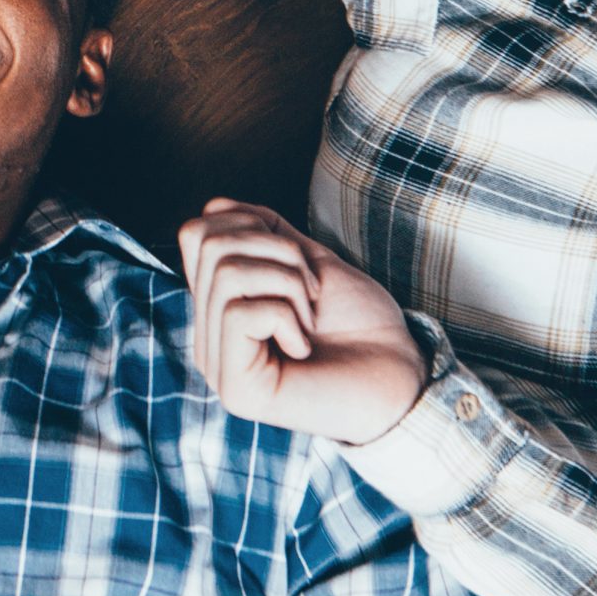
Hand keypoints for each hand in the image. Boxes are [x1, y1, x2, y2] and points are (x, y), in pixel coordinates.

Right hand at [178, 197, 427, 447]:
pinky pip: (237, 314)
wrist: (401, 375)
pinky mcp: (235, 390)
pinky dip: (284, 316)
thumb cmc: (362, 322)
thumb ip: (262, 233)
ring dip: (286, 283)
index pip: (195, 234)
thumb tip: (215, 205)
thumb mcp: (307, 261)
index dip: (249, 224)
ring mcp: (218, 365)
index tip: (296, 260)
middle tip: (312, 292)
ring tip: (310, 318)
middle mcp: (209, 336)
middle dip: (277, 250)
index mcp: (220, 306)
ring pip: (225, 275)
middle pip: (208, 245)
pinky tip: (303, 347)